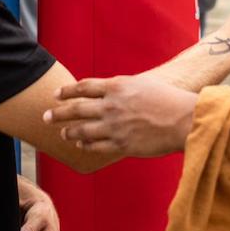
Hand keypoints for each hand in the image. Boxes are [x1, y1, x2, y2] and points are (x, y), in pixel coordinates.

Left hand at [43, 75, 197, 155]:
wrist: (184, 120)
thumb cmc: (168, 99)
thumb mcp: (142, 84)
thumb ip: (121, 88)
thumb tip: (106, 91)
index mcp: (117, 87)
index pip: (83, 87)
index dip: (67, 91)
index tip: (56, 95)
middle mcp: (111, 106)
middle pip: (75, 109)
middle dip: (57, 113)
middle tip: (45, 116)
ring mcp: (115, 126)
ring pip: (81, 130)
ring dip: (68, 132)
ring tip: (62, 133)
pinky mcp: (122, 144)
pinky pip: (95, 146)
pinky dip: (85, 145)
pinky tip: (80, 144)